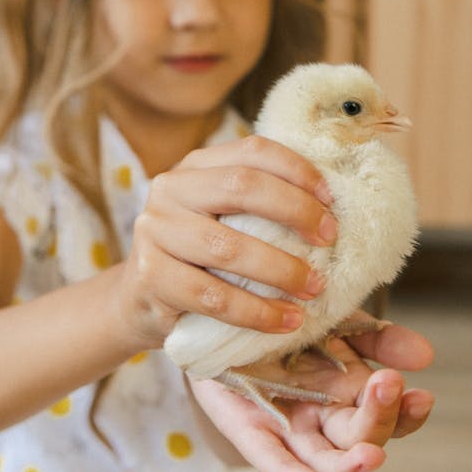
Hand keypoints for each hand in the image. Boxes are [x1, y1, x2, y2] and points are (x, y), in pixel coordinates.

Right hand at [115, 136, 336, 350]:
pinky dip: (257, 312)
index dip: (297, 170)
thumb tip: (332, 210)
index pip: (252, 151)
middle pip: (241, 186)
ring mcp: (155, 232)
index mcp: (195, 166)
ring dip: (282, 270)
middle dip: (295, 212)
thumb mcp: (223, 219)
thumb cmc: (199, 258)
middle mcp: (170, 189)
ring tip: (313, 288)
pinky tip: (286, 321)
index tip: (332, 201)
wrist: (139, 301)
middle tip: (329, 241)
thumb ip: (260, 206)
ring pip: (228, 247)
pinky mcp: (151, 277)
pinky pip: (214, 296)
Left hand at [188, 314, 433, 471]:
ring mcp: (289, 431)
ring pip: (326, 463)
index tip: (421, 396)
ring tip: (372, 457)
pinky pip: (272, 460)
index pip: (393, 418)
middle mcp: (325, 421)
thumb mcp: (339, 320)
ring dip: (351, 465)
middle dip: (381, 419)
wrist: (223, 315)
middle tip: (390, 388)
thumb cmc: (286, 324)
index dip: (408, 413)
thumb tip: (425, 355)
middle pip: (363, 438)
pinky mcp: (250, 431)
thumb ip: (378, 337)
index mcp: (352, 395)